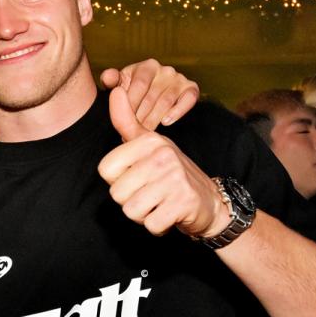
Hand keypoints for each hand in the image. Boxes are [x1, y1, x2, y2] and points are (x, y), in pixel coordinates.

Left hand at [97, 87, 227, 238]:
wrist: (209, 201)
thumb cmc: (171, 173)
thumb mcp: (149, 145)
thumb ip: (127, 121)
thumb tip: (114, 90)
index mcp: (149, 141)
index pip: (105, 170)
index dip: (117, 181)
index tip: (136, 177)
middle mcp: (162, 155)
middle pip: (117, 193)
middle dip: (130, 201)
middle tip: (150, 195)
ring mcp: (174, 178)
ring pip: (131, 210)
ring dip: (143, 215)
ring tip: (158, 204)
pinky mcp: (183, 202)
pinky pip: (151, 224)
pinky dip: (157, 226)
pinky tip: (169, 215)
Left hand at [99, 59, 198, 130]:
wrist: (152, 100)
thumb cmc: (133, 93)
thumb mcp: (119, 86)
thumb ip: (110, 80)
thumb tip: (108, 77)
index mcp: (147, 66)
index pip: (139, 84)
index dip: (131, 103)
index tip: (123, 119)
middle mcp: (165, 70)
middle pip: (152, 95)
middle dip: (140, 116)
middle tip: (131, 131)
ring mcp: (179, 79)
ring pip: (166, 101)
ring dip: (154, 118)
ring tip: (144, 132)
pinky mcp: (191, 89)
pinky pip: (188, 99)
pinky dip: (177, 111)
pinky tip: (166, 122)